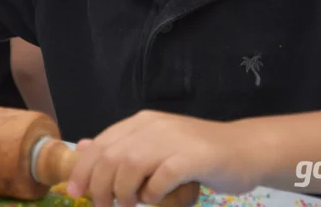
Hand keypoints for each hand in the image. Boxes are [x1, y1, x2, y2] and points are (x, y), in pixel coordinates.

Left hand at [65, 111, 267, 206]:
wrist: (245, 149)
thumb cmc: (197, 153)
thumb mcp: (157, 145)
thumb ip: (124, 146)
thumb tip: (85, 146)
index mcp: (142, 121)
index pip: (102, 143)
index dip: (84, 169)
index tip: (75, 191)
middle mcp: (154, 126)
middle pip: (112, 155)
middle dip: (99, 184)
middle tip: (102, 205)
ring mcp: (174, 139)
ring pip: (130, 164)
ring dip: (123, 190)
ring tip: (129, 203)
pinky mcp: (193, 157)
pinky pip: (161, 177)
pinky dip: (152, 193)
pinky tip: (155, 199)